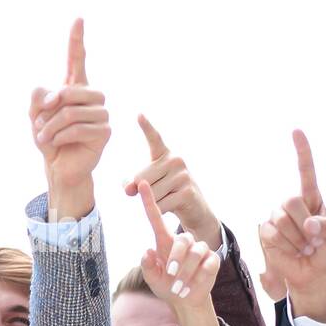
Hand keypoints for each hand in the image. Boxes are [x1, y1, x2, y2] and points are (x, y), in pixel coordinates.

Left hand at [28, 19, 110, 217]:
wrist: (58, 167)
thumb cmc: (48, 138)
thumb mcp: (34, 114)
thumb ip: (39, 96)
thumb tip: (56, 96)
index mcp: (75, 87)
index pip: (77, 59)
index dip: (77, 40)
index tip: (78, 18)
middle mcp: (92, 97)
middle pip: (70, 91)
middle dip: (49, 110)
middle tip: (37, 124)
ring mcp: (101, 114)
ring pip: (71, 112)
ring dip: (50, 127)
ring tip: (43, 138)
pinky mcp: (105, 132)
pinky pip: (78, 129)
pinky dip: (60, 137)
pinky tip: (55, 144)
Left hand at [123, 115, 221, 250]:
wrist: (195, 210)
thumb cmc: (169, 194)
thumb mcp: (150, 185)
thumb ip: (134, 184)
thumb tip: (129, 189)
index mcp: (165, 155)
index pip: (155, 139)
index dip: (147, 127)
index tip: (139, 114)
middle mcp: (176, 160)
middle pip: (141, 179)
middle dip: (143, 192)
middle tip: (160, 194)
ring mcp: (183, 175)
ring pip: (150, 194)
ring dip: (154, 203)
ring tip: (168, 199)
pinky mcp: (187, 192)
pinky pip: (160, 206)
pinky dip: (161, 212)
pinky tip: (172, 207)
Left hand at [137, 180, 219, 311]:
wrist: (187, 300)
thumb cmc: (166, 286)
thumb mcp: (153, 279)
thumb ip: (148, 267)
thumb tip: (147, 252)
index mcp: (164, 241)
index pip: (156, 217)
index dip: (149, 201)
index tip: (142, 183)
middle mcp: (183, 241)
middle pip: (182, 239)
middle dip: (176, 258)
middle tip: (171, 274)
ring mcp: (199, 249)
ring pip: (196, 252)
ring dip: (186, 272)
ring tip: (180, 287)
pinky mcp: (212, 259)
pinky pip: (208, 264)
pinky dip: (199, 277)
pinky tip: (193, 286)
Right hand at [258, 130, 325, 321]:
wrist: (312, 274)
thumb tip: (309, 224)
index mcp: (312, 199)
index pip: (305, 171)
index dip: (302, 152)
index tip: (296, 131)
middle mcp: (292, 204)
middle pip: (291, 201)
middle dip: (304, 223)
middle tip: (311, 239)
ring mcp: (277, 217)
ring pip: (280, 218)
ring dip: (296, 238)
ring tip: (302, 247)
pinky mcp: (266, 232)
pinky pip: (271, 233)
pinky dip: (285, 245)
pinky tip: (291, 251)